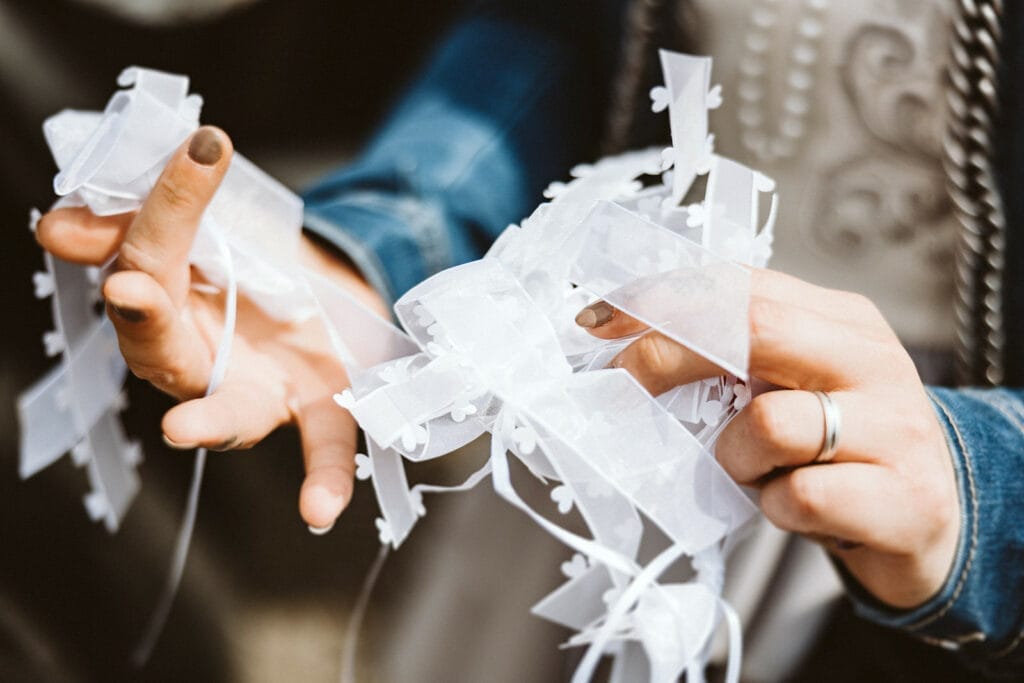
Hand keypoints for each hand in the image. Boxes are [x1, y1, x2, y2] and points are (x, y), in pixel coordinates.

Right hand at [35, 127, 386, 530]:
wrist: (335, 293)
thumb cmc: (259, 263)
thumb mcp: (218, 224)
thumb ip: (145, 222)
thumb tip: (58, 225)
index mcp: (169, 303)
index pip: (152, 257)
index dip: (164, 211)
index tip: (199, 150)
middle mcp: (202, 360)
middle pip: (164, 346)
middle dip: (147, 316)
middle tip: (131, 286)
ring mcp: (259, 391)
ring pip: (228, 413)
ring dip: (209, 420)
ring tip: (184, 428)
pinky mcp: (319, 408)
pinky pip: (321, 449)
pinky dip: (319, 480)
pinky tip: (318, 514)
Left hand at [576, 268, 959, 608]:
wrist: (936, 522)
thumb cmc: (841, 450)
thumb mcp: (795, 385)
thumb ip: (736, 356)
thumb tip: (629, 342)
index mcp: (843, 321)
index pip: (740, 286)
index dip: (661, 300)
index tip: (598, 322)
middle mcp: (873, 361)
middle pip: (754, 329)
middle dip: (669, 355)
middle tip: (626, 384)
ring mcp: (896, 429)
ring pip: (769, 423)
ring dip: (734, 456)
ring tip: (753, 471)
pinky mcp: (904, 500)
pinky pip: (798, 495)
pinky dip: (774, 506)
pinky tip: (790, 506)